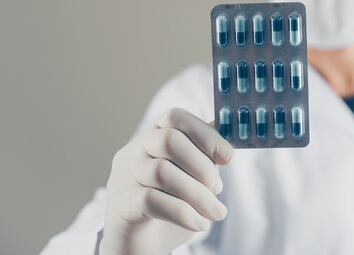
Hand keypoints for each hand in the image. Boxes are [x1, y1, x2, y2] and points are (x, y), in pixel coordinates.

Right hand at [99, 108, 232, 254]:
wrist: (141, 247)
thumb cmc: (170, 206)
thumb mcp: (192, 175)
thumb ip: (205, 151)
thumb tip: (228, 126)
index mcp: (151, 137)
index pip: (175, 117)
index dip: (206, 134)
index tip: (228, 158)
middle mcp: (133, 152)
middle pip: (168, 139)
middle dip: (202, 164)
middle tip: (218, 188)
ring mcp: (122, 177)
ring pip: (162, 171)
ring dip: (199, 194)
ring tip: (216, 212)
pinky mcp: (120, 205)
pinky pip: (152, 200)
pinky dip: (184, 213)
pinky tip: (199, 224)